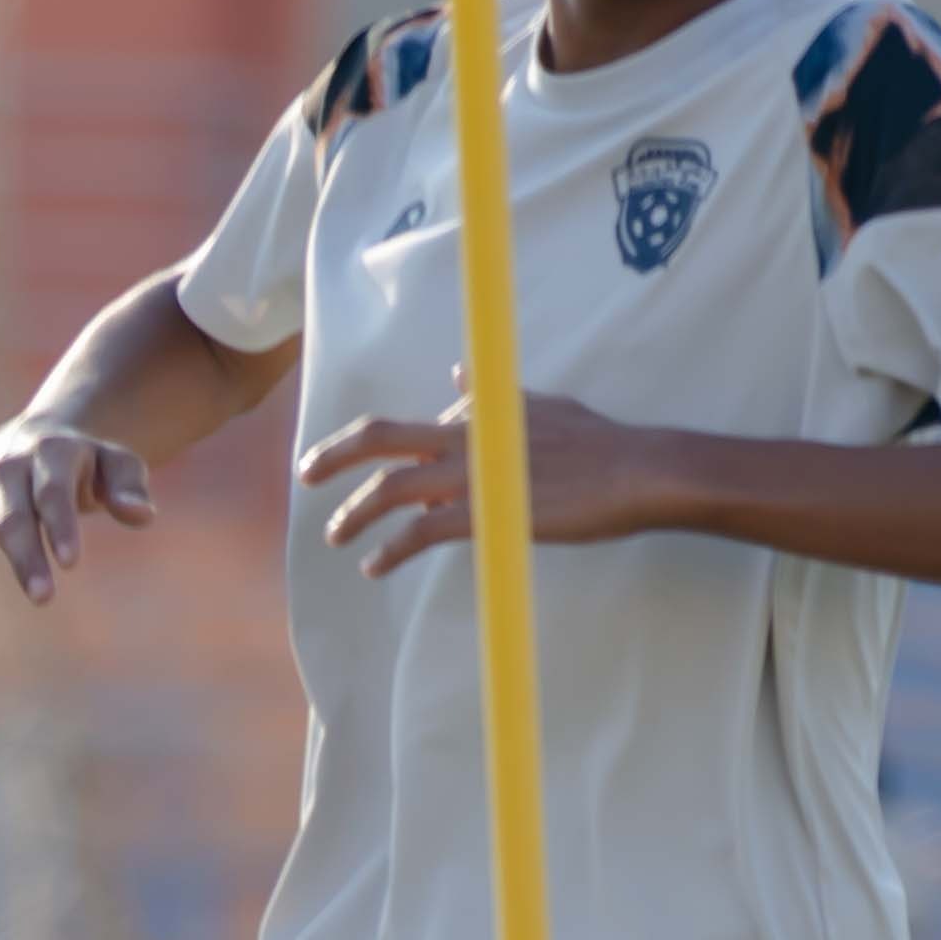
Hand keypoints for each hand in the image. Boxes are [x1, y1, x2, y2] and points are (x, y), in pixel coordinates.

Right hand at [0, 412, 153, 605]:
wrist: (35, 439)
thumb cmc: (86, 464)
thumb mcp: (117, 464)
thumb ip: (130, 486)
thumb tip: (143, 515)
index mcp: (49, 454)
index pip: (52, 493)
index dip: (60, 526)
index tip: (71, 563)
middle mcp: (7, 468)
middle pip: (12, 514)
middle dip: (25, 555)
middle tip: (43, 597)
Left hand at [299, 400, 692, 582]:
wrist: (636, 471)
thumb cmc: (597, 443)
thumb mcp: (539, 404)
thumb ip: (489, 395)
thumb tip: (457, 373)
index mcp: (474, 415)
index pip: (409, 427)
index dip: (379, 450)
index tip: (367, 473)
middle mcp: (463, 439)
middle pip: (378, 439)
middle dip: (334, 456)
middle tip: (305, 473)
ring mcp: (472, 476)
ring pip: (390, 490)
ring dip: (353, 515)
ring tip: (335, 535)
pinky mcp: (486, 515)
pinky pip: (421, 535)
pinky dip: (392, 551)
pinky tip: (376, 566)